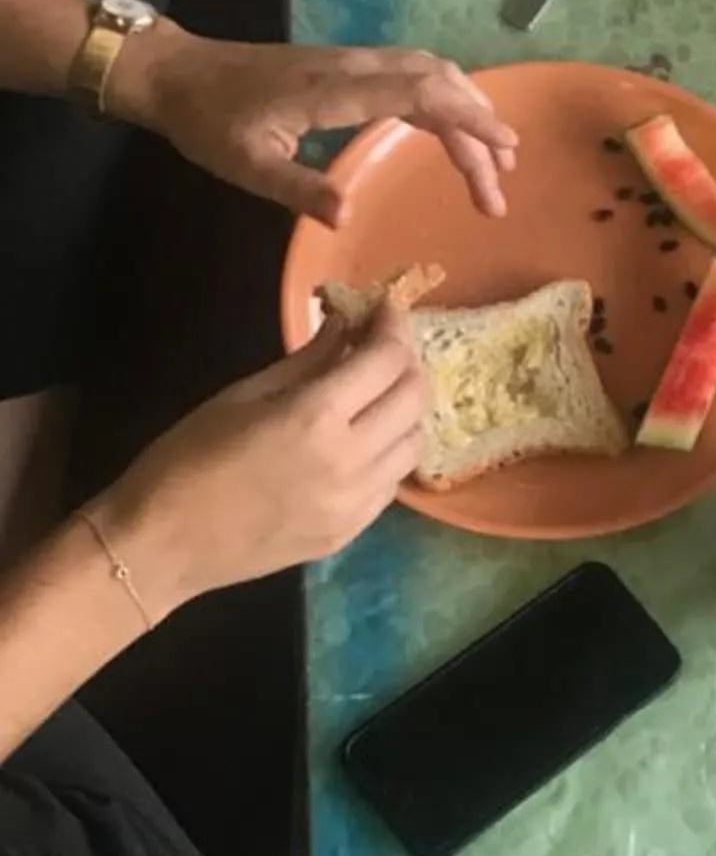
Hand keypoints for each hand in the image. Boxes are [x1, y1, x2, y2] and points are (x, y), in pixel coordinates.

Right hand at [89, 312, 427, 615]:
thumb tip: (345, 326)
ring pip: (415, 445)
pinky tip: (363, 444)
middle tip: (383, 349)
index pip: (386, 360)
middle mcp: (349, 462)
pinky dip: (389, 455)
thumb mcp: (243, 394)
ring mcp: (354, 505)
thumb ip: (307, 360)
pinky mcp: (348, 535)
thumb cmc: (186, 459)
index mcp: (315, 418)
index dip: (393, 325)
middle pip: (415, 399)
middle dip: (406, 363)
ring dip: (405, 412)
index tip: (385, 309)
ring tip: (375, 397)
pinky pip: (392, 485)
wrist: (160, 546)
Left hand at [111, 25, 516, 220]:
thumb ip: (300, 188)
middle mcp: (356, 68)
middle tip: (502, 183)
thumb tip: (348, 217)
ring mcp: (355, 62)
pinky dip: (447, 100)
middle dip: (480, 128)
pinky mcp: (350, 66)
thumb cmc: (211, 122)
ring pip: (431, 73)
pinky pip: (414, 74)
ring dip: (468, 110)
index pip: (421, 94)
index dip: (469, 119)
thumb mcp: (246, 166)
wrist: (179, 74)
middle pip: (439, 83)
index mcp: (335, 91)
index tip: (506, 148)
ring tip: (494, 158)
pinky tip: (453, 128)